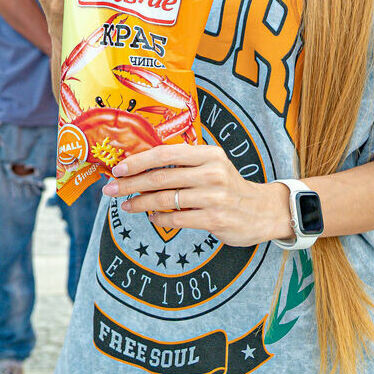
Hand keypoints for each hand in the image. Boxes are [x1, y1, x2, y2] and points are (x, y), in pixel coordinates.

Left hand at [103, 144, 293, 246]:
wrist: (263, 210)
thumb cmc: (229, 186)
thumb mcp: (212, 164)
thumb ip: (184, 162)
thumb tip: (141, 163)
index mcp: (208, 154)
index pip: (165, 153)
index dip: (138, 160)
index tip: (118, 168)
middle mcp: (212, 172)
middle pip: (161, 177)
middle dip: (130, 183)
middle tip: (110, 189)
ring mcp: (214, 196)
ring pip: (165, 199)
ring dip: (140, 203)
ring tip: (126, 205)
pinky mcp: (214, 219)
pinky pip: (177, 219)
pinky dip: (159, 218)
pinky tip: (152, 217)